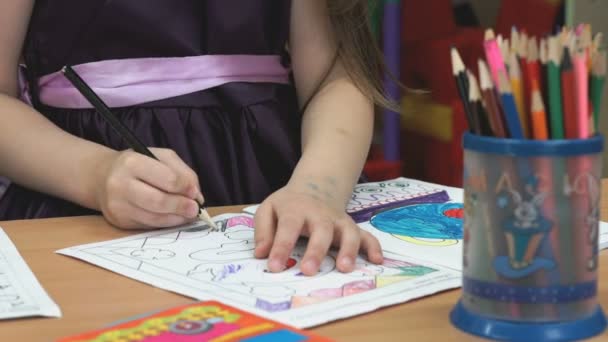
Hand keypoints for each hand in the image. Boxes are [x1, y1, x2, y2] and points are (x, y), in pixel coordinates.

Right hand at [95, 148, 202, 228]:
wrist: (102, 176)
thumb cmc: (138, 164)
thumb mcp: (161, 157)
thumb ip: (183, 172)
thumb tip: (197, 196)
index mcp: (132, 162)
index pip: (167, 179)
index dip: (185, 188)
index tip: (195, 193)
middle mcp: (120, 184)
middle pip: (159, 202)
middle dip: (181, 207)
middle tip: (195, 209)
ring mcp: (117, 205)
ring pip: (154, 218)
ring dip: (176, 218)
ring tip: (187, 215)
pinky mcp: (119, 220)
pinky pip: (148, 225)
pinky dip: (165, 223)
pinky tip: (173, 218)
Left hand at [253, 184, 382, 275]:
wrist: (316, 186)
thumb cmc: (289, 205)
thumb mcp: (269, 209)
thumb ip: (263, 231)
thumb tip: (261, 254)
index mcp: (296, 210)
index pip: (287, 228)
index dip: (281, 248)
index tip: (275, 267)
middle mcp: (320, 215)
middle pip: (321, 230)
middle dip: (316, 251)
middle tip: (309, 271)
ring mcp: (338, 221)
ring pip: (348, 232)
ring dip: (348, 250)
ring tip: (344, 268)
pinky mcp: (351, 227)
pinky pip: (366, 235)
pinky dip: (374, 247)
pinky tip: (377, 260)